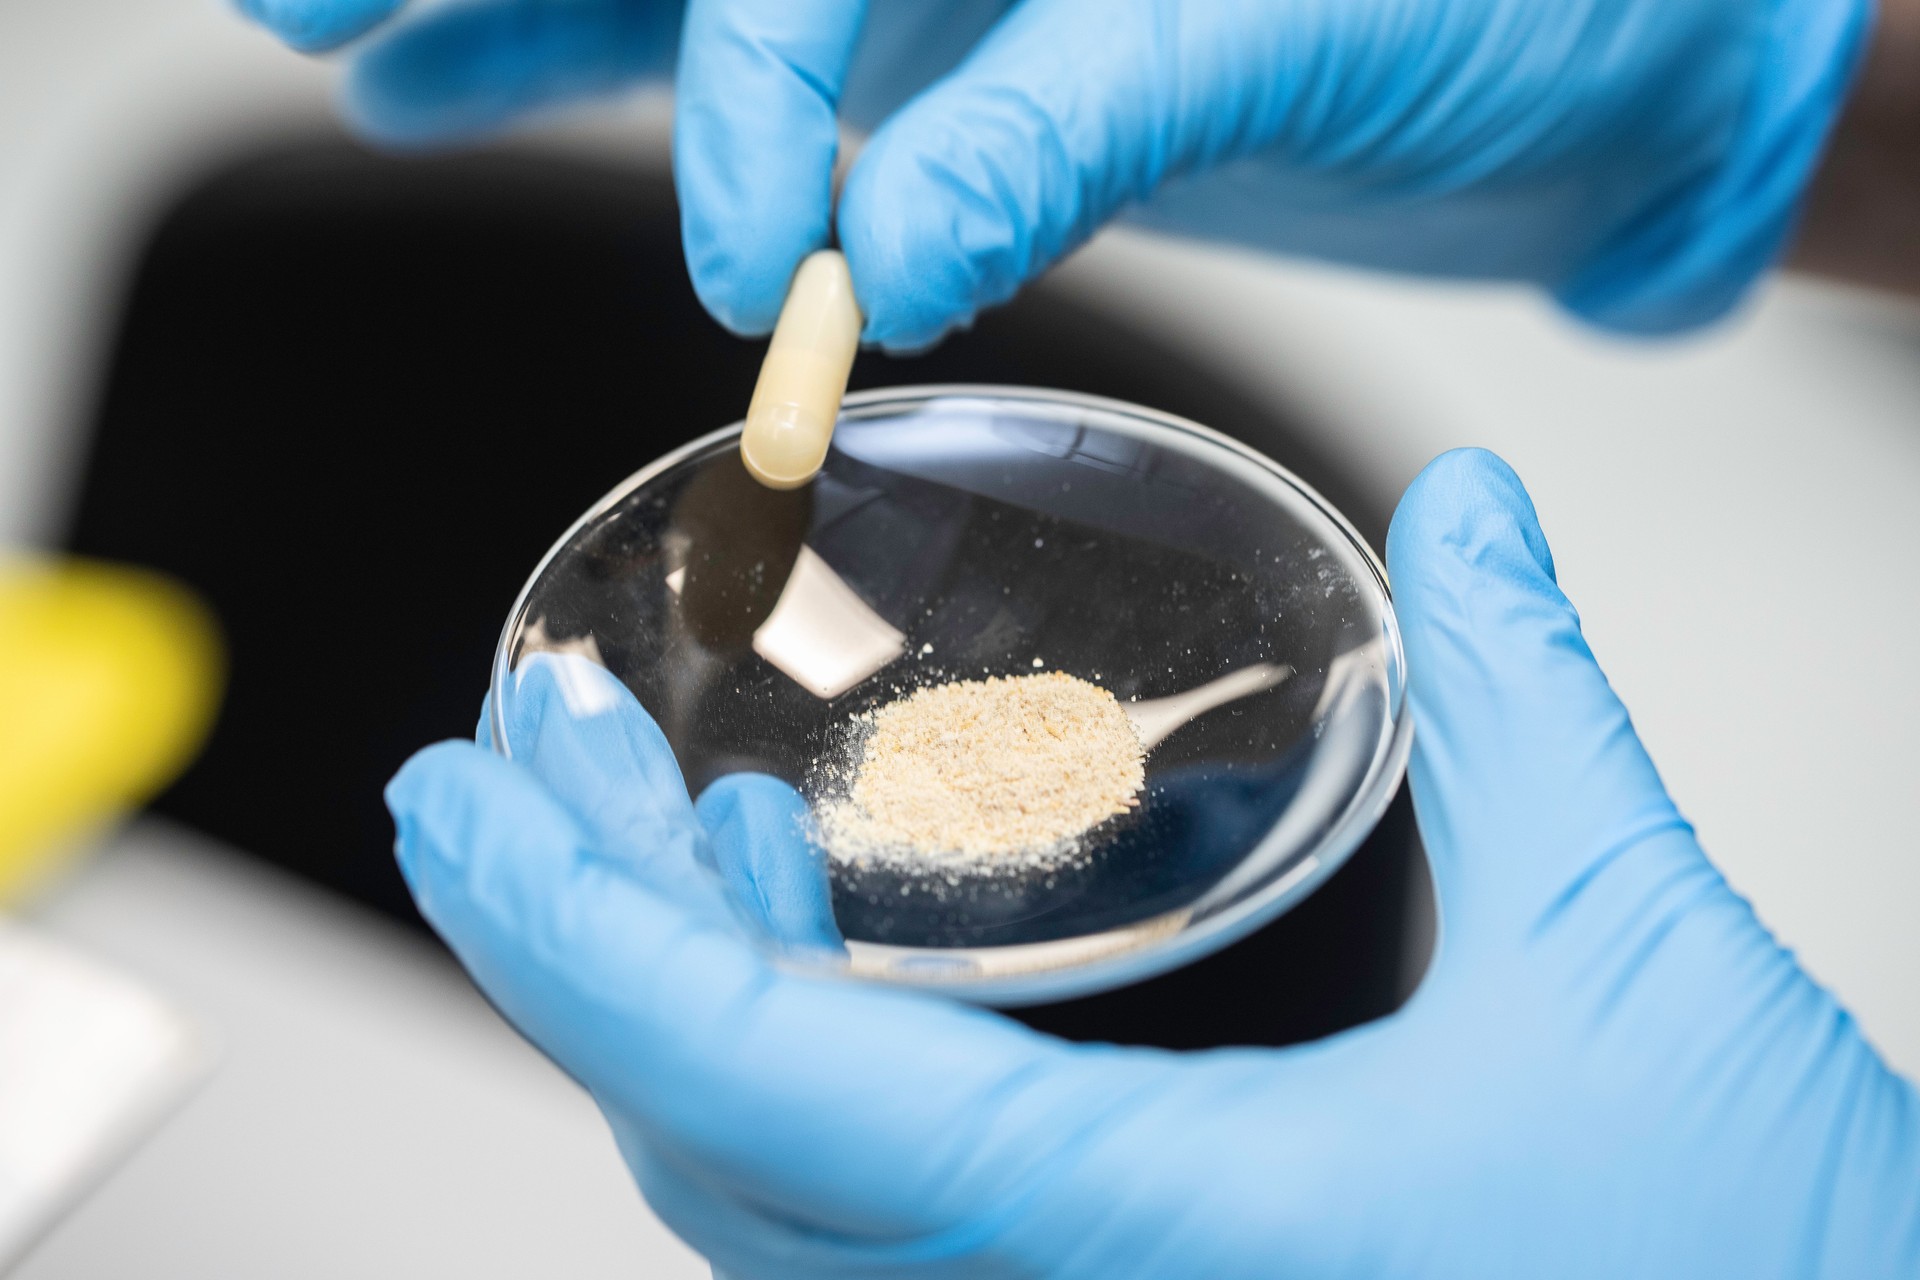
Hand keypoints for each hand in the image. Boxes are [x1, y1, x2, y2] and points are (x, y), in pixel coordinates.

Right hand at [239, 0, 1866, 346]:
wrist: (1603, 74)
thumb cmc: (1510, 2)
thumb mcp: (1288, 24)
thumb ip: (1072, 107)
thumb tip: (880, 244)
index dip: (739, 55)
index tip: (750, 252)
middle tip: (300, 6)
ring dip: (511, 10)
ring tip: (341, 41)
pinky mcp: (943, 32)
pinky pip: (741, 48)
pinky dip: (618, 82)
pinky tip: (467, 84)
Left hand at [387, 448, 1918, 1276]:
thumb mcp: (1643, 970)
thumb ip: (1534, 712)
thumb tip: (1480, 519)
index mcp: (1165, 1245)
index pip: (770, 1099)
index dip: (576, 945)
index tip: (466, 804)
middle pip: (714, 1164)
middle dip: (575, 958)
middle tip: (517, 783)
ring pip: (778, 1229)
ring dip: (685, 1027)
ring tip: (684, 845)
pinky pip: (879, 1262)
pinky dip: (800, 1110)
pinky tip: (834, 994)